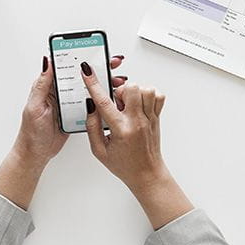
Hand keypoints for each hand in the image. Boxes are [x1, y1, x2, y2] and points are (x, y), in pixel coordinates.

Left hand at [0, 55, 126, 209]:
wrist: (37, 153)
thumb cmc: (31, 131)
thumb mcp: (35, 106)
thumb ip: (42, 84)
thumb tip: (47, 61)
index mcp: (50, 85)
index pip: (67, 65)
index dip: (81, 56)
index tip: (95, 51)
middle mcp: (61, 91)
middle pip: (82, 75)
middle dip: (99, 67)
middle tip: (113, 63)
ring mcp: (70, 102)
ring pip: (90, 88)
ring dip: (104, 83)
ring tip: (118, 80)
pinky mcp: (77, 113)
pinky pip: (91, 103)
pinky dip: (103, 99)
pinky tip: (112, 97)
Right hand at [81, 63, 192, 227]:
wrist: (146, 174)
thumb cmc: (124, 164)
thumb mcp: (99, 151)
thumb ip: (92, 127)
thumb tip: (91, 106)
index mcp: (121, 130)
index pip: (104, 102)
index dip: (93, 84)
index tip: (87, 71)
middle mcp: (138, 122)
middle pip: (131, 89)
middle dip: (119, 91)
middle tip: (116, 104)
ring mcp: (150, 118)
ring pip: (146, 89)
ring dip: (134, 92)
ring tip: (128, 105)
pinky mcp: (157, 117)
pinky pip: (158, 96)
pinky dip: (148, 94)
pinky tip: (139, 104)